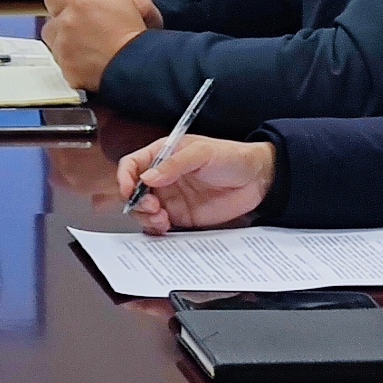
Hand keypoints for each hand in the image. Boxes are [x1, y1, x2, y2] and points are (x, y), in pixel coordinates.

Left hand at [38, 0, 159, 88]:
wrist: (134, 65)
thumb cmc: (131, 33)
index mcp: (76, 4)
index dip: (63, 1)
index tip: (73, 8)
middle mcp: (64, 25)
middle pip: (50, 22)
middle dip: (62, 24)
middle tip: (84, 29)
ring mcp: (62, 49)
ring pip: (53, 43)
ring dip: (64, 43)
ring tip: (87, 46)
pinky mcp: (65, 69)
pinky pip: (60, 63)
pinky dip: (70, 62)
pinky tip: (88, 60)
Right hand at [115, 132, 269, 232]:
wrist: (258, 180)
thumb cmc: (232, 157)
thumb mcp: (202, 153)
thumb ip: (174, 164)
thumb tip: (147, 177)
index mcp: (162, 155)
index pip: (132, 164)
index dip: (125, 177)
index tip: (128, 190)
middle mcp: (163, 178)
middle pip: (133, 191)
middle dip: (136, 202)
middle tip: (152, 207)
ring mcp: (171, 198)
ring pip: (143, 211)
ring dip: (146, 218)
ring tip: (162, 219)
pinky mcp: (181, 216)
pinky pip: (160, 225)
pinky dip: (157, 229)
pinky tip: (166, 226)